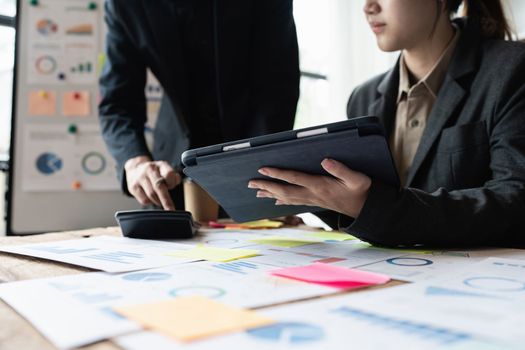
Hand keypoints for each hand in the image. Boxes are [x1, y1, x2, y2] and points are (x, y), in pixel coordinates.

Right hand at [124, 156, 181, 209]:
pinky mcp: (133, 187)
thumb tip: (176, 182)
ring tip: (160, 199)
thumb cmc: (155, 172)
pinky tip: (150, 197)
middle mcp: (149, 169)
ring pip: (151, 195)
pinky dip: (150, 202)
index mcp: (160, 165)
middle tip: (171, 210)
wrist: (135, 169)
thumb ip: (174, 177)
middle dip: (166, 200)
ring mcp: (140, 178)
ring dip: (158, 201)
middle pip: (159, 186)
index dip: (172, 183)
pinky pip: (144, 200)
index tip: (172, 187)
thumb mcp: (166, 170)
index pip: (169, 174)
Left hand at [248, 159, 370, 217]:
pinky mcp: (315, 202)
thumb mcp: (357, 178)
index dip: (277, 174)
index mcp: (320, 185)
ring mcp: (312, 199)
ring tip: (255, 192)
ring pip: (286, 197)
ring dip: (270, 194)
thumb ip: (342, 169)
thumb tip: (325, 160)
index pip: (294, 178)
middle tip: (250, 183)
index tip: (263, 169)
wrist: (366, 208)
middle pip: (284, 190)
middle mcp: (313, 194)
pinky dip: (282, 200)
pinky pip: (294, 202)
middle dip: (266, 186)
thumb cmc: (362, 190)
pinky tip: (274, 201)